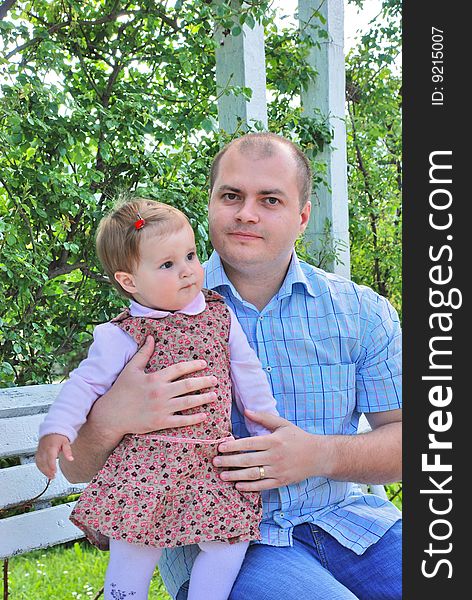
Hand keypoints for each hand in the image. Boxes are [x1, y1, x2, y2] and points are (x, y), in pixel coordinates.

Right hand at [36, 433, 73, 478]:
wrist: (51, 431)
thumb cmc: (58, 437)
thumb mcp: (66, 442)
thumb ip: (67, 451)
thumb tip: (71, 459)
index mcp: (51, 447)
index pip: (50, 458)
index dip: (51, 466)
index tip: (54, 472)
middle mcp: (44, 450)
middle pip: (43, 462)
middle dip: (47, 471)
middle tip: (53, 476)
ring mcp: (40, 451)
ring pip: (39, 463)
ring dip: (43, 471)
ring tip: (50, 476)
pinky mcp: (38, 453)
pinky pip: (37, 462)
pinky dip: (40, 468)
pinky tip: (45, 472)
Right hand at [90, 335, 218, 440]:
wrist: (111, 415)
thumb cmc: (121, 390)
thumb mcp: (131, 369)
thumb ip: (143, 353)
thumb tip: (151, 337)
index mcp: (155, 378)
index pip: (179, 369)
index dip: (193, 365)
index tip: (204, 364)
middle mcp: (160, 392)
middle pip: (188, 385)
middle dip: (204, 382)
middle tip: (215, 380)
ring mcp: (162, 408)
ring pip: (188, 402)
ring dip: (203, 398)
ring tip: (215, 395)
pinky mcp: (160, 422)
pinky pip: (181, 421)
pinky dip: (194, 418)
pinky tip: (204, 415)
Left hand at [213, 409, 319, 490]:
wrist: (318, 455)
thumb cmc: (298, 437)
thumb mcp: (282, 424)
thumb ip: (264, 418)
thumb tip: (246, 411)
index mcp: (274, 441)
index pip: (249, 444)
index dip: (233, 446)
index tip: (220, 447)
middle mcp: (275, 456)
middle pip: (248, 460)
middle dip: (230, 461)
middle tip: (215, 462)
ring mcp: (278, 470)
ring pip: (253, 475)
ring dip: (236, 475)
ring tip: (222, 475)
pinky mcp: (281, 481)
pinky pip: (262, 486)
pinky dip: (249, 487)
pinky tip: (238, 485)